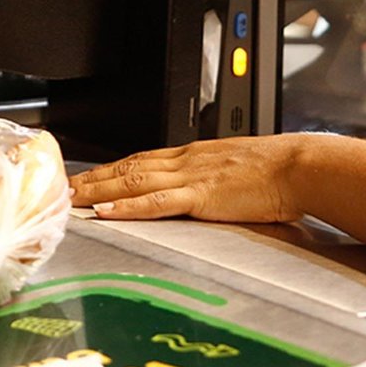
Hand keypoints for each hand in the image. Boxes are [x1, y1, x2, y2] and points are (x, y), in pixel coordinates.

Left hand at [69, 136, 307, 222]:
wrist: (300, 166)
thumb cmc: (278, 171)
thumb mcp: (237, 168)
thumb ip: (215, 177)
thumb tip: (207, 188)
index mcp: (195, 155)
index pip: (142, 159)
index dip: (112, 169)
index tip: (89, 176)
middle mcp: (186, 161)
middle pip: (128, 167)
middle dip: (94, 178)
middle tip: (65, 187)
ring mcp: (191, 177)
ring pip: (133, 181)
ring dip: (99, 191)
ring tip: (72, 198)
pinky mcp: (201, 196)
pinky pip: (156, 201)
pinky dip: (127, 207)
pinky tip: (107, 211)